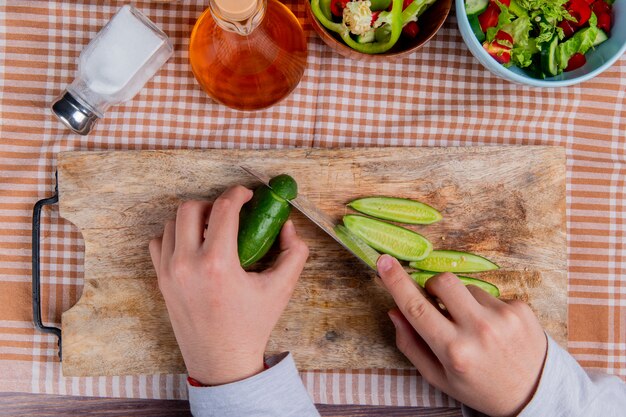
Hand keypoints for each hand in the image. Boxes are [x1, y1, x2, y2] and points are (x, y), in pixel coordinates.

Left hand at [149, 185, 308, 385]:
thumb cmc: (252, 325)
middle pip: (189, 208)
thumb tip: (288, 226)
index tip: (247, 194)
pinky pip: (159, 243)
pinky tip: (193, 245)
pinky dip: (174, 236)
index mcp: (217, 264)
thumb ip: (294, 253)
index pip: (223, 209)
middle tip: (229, 214)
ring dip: (193, 219)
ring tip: (212, 230)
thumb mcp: (282, 289)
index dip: (238, 193)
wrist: (221, 361)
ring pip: (172, 223)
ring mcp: (169, 273)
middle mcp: (187, 264)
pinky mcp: (161, 281)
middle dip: (212, 203)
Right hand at [377, 255, 546, 416]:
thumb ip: (411, 345)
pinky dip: (486, 308)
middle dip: (434, 286)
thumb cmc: (480, 387)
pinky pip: (490, 295)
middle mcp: (479, 331)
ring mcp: (503, 317)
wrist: (536, 393)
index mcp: (454, 351)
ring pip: (467, 288)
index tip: (384, 261)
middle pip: (443, 282)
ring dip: (463, 301)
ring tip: (476, 328)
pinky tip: (496, 330)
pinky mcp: (520, 308)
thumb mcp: (439, 377)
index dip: (396, 281)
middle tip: (438, 303)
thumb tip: (394, 311)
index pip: (416, 307)